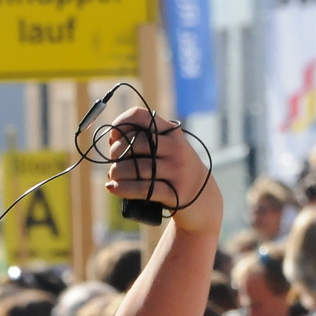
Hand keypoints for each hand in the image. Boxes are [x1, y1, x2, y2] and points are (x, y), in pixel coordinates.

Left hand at [104, 106, 219, 236]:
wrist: (202, 198)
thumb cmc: (174, 171)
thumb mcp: (166, 150)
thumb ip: (144, 142)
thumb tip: (113, 141)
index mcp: (171, 132)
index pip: (141, 117)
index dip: (121, 124)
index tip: (113, 137)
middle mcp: (176, 148)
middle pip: (137, 143)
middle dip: (116, 151)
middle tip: (113, 161)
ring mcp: (177, 171)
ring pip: (138, 167)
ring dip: (117, 171)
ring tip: (113, 175)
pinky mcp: (175, 193)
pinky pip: (143, 189)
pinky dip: (123, 188)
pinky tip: (113, 187)